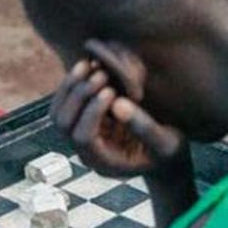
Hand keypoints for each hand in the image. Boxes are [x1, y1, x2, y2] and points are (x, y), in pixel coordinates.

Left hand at [50, 41, 185, 178]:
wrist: (165, 159)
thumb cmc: (169, 153)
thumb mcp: (166, 143)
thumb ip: (144, 127)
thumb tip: (118, 104)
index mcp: (105, 162)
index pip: (84, 138)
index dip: (93, 111)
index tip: (111, 91)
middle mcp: (87, 152)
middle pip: (64, 124)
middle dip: (79, 96)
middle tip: (102, 75)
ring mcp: (82, 136)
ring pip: (58, 112)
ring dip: (71, 86)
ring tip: (91, 65)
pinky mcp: (85, 121)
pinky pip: (66, 102)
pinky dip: (73, 83)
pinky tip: (89, 65)